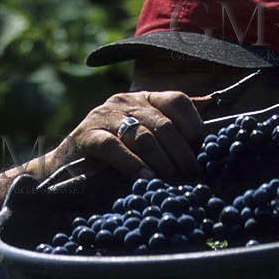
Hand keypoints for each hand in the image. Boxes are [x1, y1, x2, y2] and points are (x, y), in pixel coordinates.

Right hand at [54, 90, 205, 182]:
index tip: (202, 147)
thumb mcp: (145, 138)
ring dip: (161, 161)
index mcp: (144, 99)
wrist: (68, 164)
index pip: (176, 100)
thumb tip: (210, 119)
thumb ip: (173, 129)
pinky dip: (132, 165)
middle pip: (163, 123)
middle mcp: (125, 102)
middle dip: (181, 152)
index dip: (193, 123)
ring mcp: (105, 116)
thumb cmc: (114, 155)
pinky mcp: (87, 135)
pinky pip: (114, 148)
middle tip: (191, 174)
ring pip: (142, 136)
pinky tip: (145, 178)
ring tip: (171, 179)